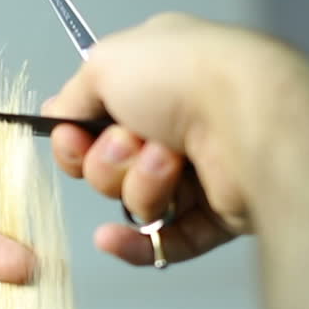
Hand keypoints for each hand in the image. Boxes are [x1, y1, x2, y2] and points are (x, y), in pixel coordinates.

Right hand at [45, 13, 303, 264]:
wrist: (252, 117)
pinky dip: (135, 244)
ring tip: (169, 164)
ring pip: (136, 200)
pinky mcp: (221, 214)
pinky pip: (163, 242)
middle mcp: (182, 120)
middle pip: (110, 164)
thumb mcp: (105, 64)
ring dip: (139, 185)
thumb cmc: (185, 77)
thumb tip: (56, 117)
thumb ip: (72, 95)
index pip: (96, 118)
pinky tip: (111, 238)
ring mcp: (203, 169)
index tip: (73, 136)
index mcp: (159, 76)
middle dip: (110, 160)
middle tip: (135, 141)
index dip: (75, 135)